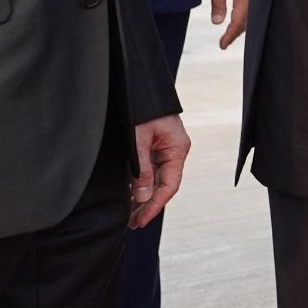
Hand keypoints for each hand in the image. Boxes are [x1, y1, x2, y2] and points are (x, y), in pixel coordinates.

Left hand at [128, 115, 190, 229]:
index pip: (170, 185)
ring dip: (143, 196)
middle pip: (163, 185)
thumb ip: (142, 170)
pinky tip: (129, 195)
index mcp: (177, 148)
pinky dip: (139, 183)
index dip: (156, 205)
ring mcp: (164, 148)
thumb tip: (143, 197)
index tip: (141, 219)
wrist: (136, 84)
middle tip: (133, 223)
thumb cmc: (140, 108)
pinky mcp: (153, 145)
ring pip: (155, 178)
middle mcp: (174, 150)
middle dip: (148, 204)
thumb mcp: (138, 140)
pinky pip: (148, 169)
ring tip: (129, 214)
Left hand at [208, 0, 251, 49]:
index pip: (238, 23)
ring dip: (241, 26)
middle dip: (236, 33)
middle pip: (247, 23)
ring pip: (252, 17)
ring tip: (231, 33)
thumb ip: (218, 5)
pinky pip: (254, 10)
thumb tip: (216, 23)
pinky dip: (246, 17)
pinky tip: (240, 20)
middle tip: (224, 42)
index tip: (222, 45)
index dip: (230, 36)